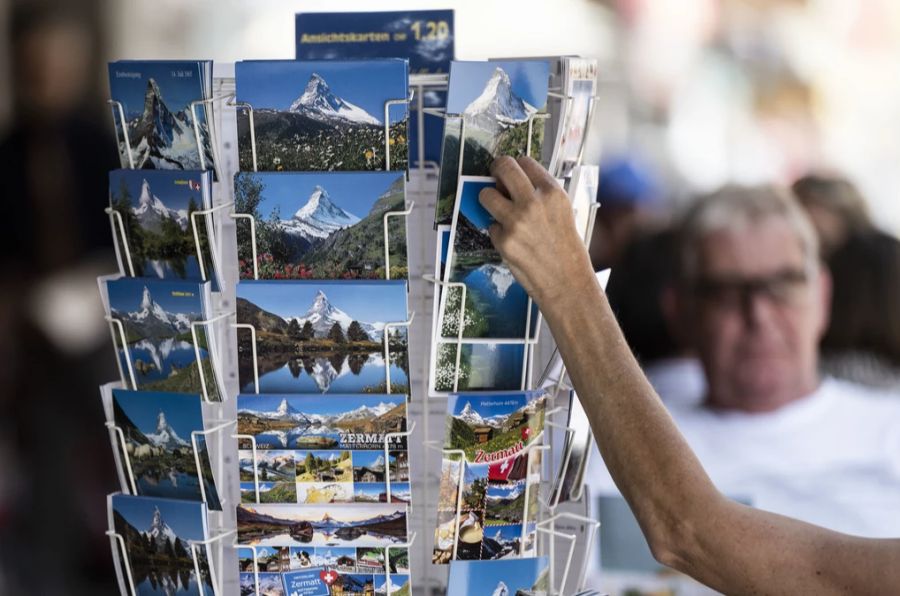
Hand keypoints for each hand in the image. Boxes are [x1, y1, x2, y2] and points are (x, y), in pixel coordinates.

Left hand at [479, 156, 595, 306]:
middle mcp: (533, 202)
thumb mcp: (563, 211)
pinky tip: (513, 241)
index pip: (524, 161)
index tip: (511, 172)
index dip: (516, 166)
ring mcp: (516, 221)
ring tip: (500, 211)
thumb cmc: (567, 249)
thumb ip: (541, 195)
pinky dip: (498, 232)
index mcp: (552, 192)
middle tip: (495, 178)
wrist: (566, 282)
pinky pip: (491, 226)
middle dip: (496, 170)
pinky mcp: (503, 240)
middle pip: (503, 167)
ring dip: (490, 200)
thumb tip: (513, 183)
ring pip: (486, 194)